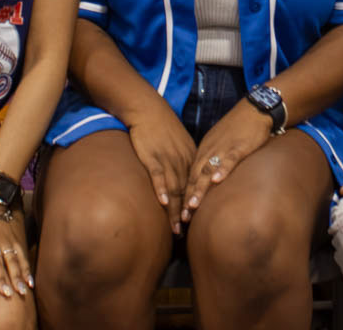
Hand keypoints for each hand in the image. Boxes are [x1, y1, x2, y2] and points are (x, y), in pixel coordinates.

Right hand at [126, 98, 197, 234]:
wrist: (147, 108)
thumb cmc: (161, 126)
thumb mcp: (179, 143)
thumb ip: (183, 160)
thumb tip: (185, 179)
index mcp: (191, 157)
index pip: (195, 185)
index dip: (194, 205)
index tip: (194, 223)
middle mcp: (182, 159)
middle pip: (186, 191)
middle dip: (185, 213)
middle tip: (184, 233)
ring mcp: (168, 158)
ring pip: (174, 188)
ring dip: (175, 209)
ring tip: (175, 227)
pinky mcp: (153, 156)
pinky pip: (158, 175)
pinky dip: (161, 189)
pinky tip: (163, 202)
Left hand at [180, 99, 272, 223]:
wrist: (253, 109)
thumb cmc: (238, 128)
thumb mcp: (220, 144)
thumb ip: (213, 160)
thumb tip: (209, 180)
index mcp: (204, 150)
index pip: (191, 176)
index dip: (185, 195)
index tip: (180, 213)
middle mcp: (210, 150)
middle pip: (195, 176)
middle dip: (187, 198)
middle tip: (182, 217)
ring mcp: (223, 148)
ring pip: (207, 170)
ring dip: (199, 189)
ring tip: (193, 205)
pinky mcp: (238, 146)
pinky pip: (228, 159)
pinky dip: (222, 169)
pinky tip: (216, 180)